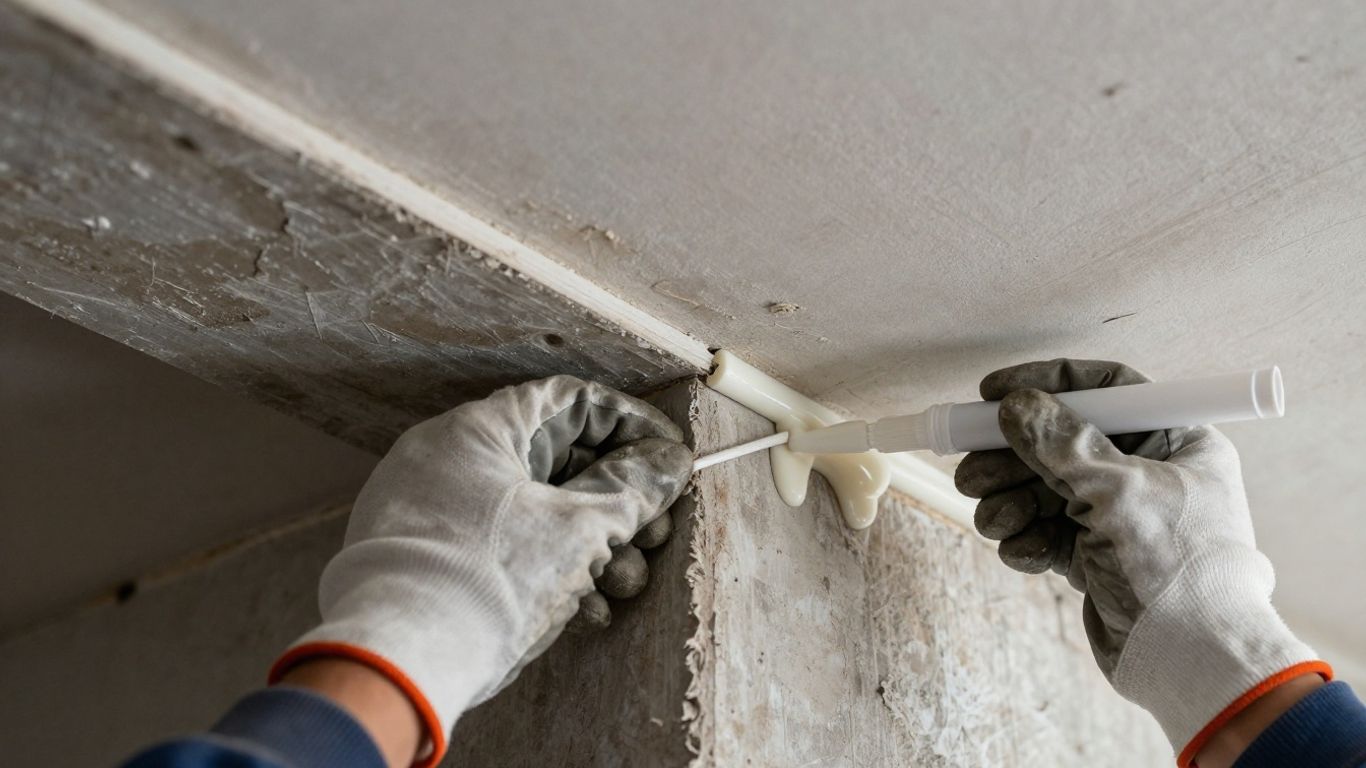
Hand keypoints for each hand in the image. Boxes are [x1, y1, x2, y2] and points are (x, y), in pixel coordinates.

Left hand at [269, 376, 692, 766]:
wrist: (400, 663)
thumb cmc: (489, 582)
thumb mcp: (580, 531)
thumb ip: (633, 489)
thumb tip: (670, 461)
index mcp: (477, 430)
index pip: (569, 402)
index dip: (630, 425)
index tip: (668, 459)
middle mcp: (448, 459)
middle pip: (555, 460)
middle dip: (616, 501)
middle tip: (654, 532)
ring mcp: (432, 511)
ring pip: (532, 510)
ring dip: (590, 544)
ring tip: (623, 582)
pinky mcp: (427, 559)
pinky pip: (500, 546)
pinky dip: (546, 568)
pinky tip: (585, 609)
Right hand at [954, 359, 1325, 765]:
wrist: (1191, 661)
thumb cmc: (1178, 569)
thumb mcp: (1116, 490)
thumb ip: (1059, 444)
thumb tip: (1016, 406)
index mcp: (1174, 441)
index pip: (1104, 390)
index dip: (1047, 385)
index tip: (993, 392)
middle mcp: (1145, 472)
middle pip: (1059, 443)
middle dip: (1011, 459)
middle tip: (971, 472)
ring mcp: (1117, 516)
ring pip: (1043, 489)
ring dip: (1009, 502)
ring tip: (993, 520)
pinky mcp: (1094, 556)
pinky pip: (1044, 531)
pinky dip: (1025, 539)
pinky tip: (1021, 551)